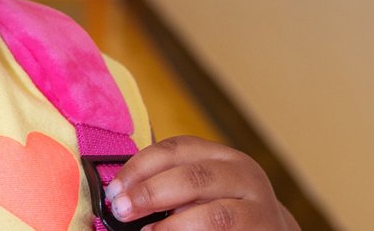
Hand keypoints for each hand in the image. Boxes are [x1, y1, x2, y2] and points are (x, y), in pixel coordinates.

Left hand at [106, 136, 299, 229]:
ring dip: (174, 225)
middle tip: (122, 210)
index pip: (175, 149)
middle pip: (193, 178)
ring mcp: (258, 208)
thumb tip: (120, 195)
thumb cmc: (220, 207)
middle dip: (151, 193)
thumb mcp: (199, 188)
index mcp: (221, 156)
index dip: (139, 167)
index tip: (114, 189)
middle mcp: (243, 176)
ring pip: (215, 216)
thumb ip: (166, 184)